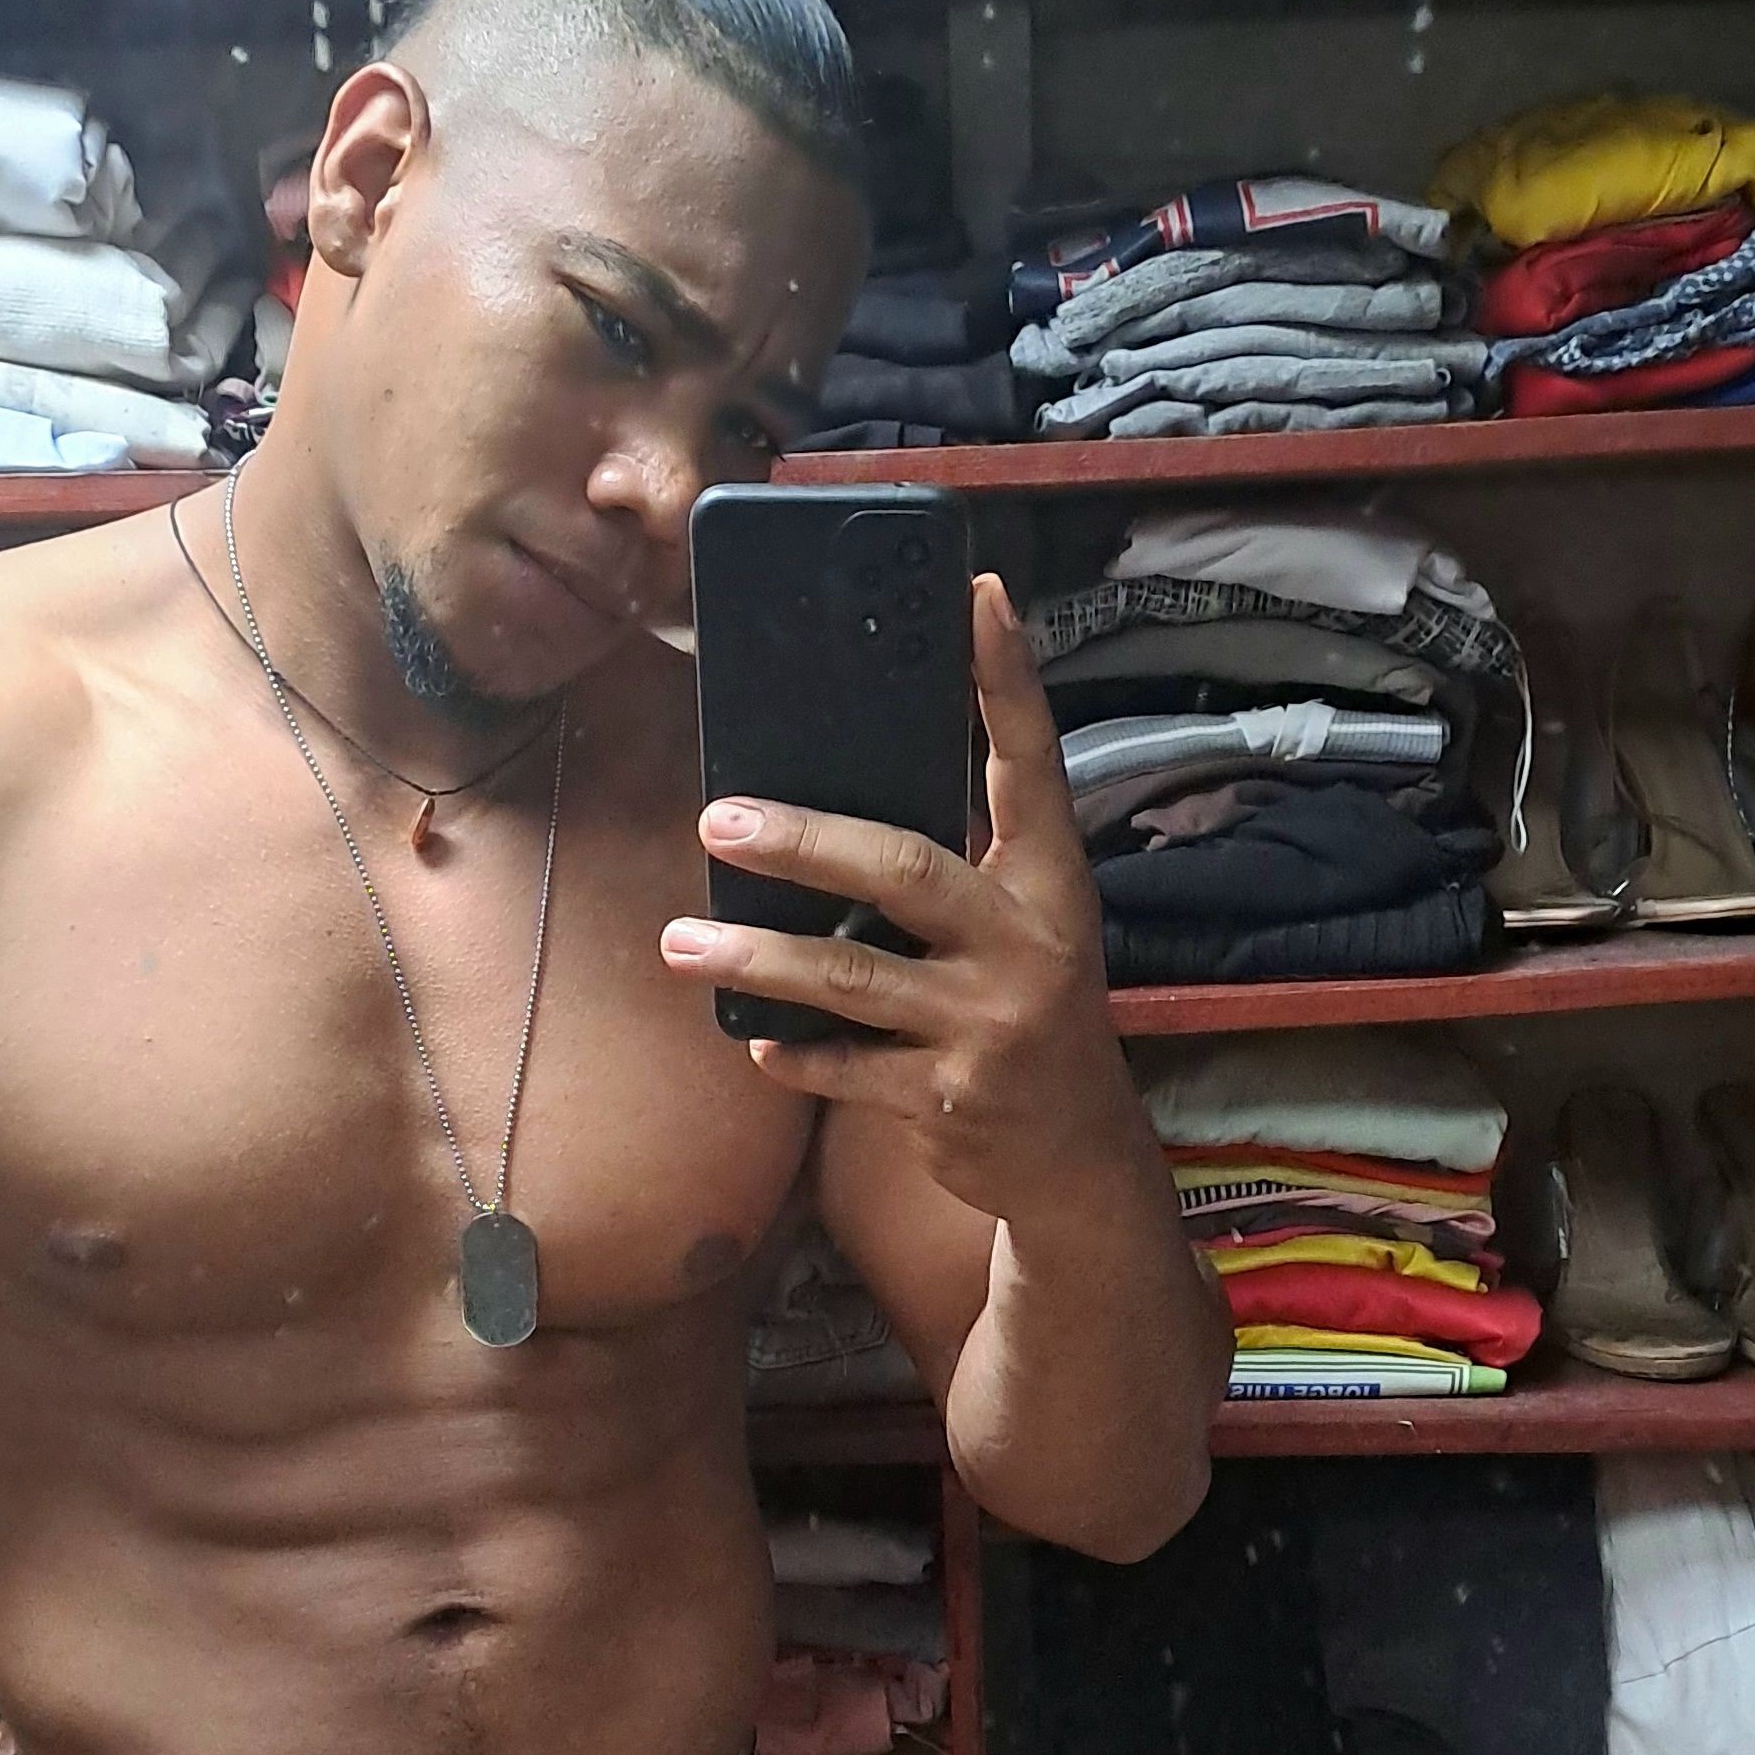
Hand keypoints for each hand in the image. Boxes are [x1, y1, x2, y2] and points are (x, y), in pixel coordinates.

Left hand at [660, 575, 1139, 1227]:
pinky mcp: (945, 1099)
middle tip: (715, 820)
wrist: (1075, 1160)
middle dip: (804, 842)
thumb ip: (957, 864)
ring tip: (678, 945)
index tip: (977, 594)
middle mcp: (1027, 945)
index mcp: (1052, 882)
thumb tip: (831, 792)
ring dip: (758, 961)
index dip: (1005, 679)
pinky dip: (793, 1057)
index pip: (1030, 762)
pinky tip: (754, 1040)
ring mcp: (987, 1024)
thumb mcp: (1024, 928)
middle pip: (905, 870)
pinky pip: (844, 1070)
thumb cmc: (1030, 1016)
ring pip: (851, 981)